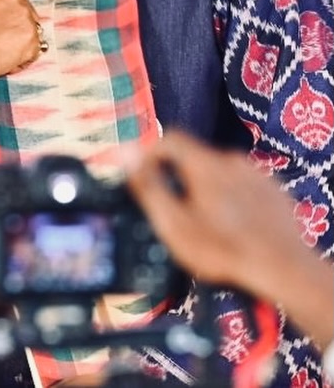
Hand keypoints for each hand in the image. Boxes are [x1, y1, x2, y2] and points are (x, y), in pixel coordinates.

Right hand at [0, 0, 42, 78]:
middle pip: (24, 10)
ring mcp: (27, 19)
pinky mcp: (33, 41)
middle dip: (16, 23)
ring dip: (20, 39)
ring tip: (2, 50)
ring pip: (30, 29)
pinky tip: (7, 60)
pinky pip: (34, 49)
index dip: (8, 9)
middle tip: (3, 36)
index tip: (4, 18)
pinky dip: (23, 57)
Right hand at [124, 129, 333, 349]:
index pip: (169, 138)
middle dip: (180, 177)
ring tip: (207, 222)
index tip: (143, 174)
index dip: (151, 152)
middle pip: (194, 157)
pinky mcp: (274, 191)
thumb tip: (124, 153)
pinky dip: (231, 197)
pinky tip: (234, 225)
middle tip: (176, 209)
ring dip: (206, 188)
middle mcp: (231, 160)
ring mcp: (257, 174)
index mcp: (204, 163)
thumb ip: (148, 185)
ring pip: (219, 172)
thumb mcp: (174, 223)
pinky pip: (243, 185)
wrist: (286, 270)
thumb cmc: (223, 250)